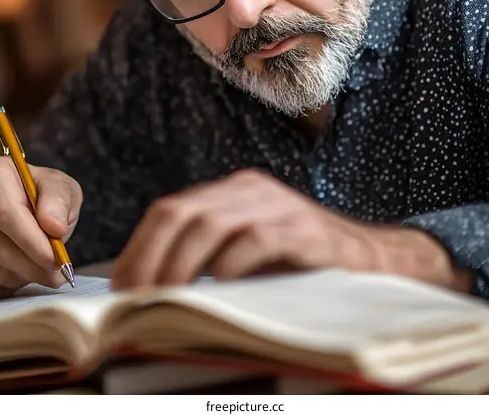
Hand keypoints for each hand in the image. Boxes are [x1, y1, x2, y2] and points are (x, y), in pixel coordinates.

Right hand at [0, 156, 81, 298]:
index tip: (54, 260)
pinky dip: (2, 285)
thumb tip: (54, 226)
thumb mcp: (60, 187)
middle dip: (29, 265)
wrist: (18, 204)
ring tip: (38, 269)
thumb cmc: (39, 194)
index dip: (31, 241)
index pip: (5, 214)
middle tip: (54, 274)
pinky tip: (18, 273)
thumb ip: (59, 202)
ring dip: (18, 276)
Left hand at [111, 170, 469, 290]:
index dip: (139, 245)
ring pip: (211, 224)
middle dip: (150, 256)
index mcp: (232, 191)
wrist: (368, 259)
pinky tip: (217, 291)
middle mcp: (250, 190)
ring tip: (164, 299)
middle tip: (133, 297)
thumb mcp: (247, 250)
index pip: (171, 208)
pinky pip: (254, 243)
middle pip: (182, 212)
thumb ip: (208, 254)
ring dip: (180, 265)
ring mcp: (277, 205)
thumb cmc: (300, 262)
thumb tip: (150, 287)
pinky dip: (228, 268)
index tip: (120, 284)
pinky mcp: (302, 230)